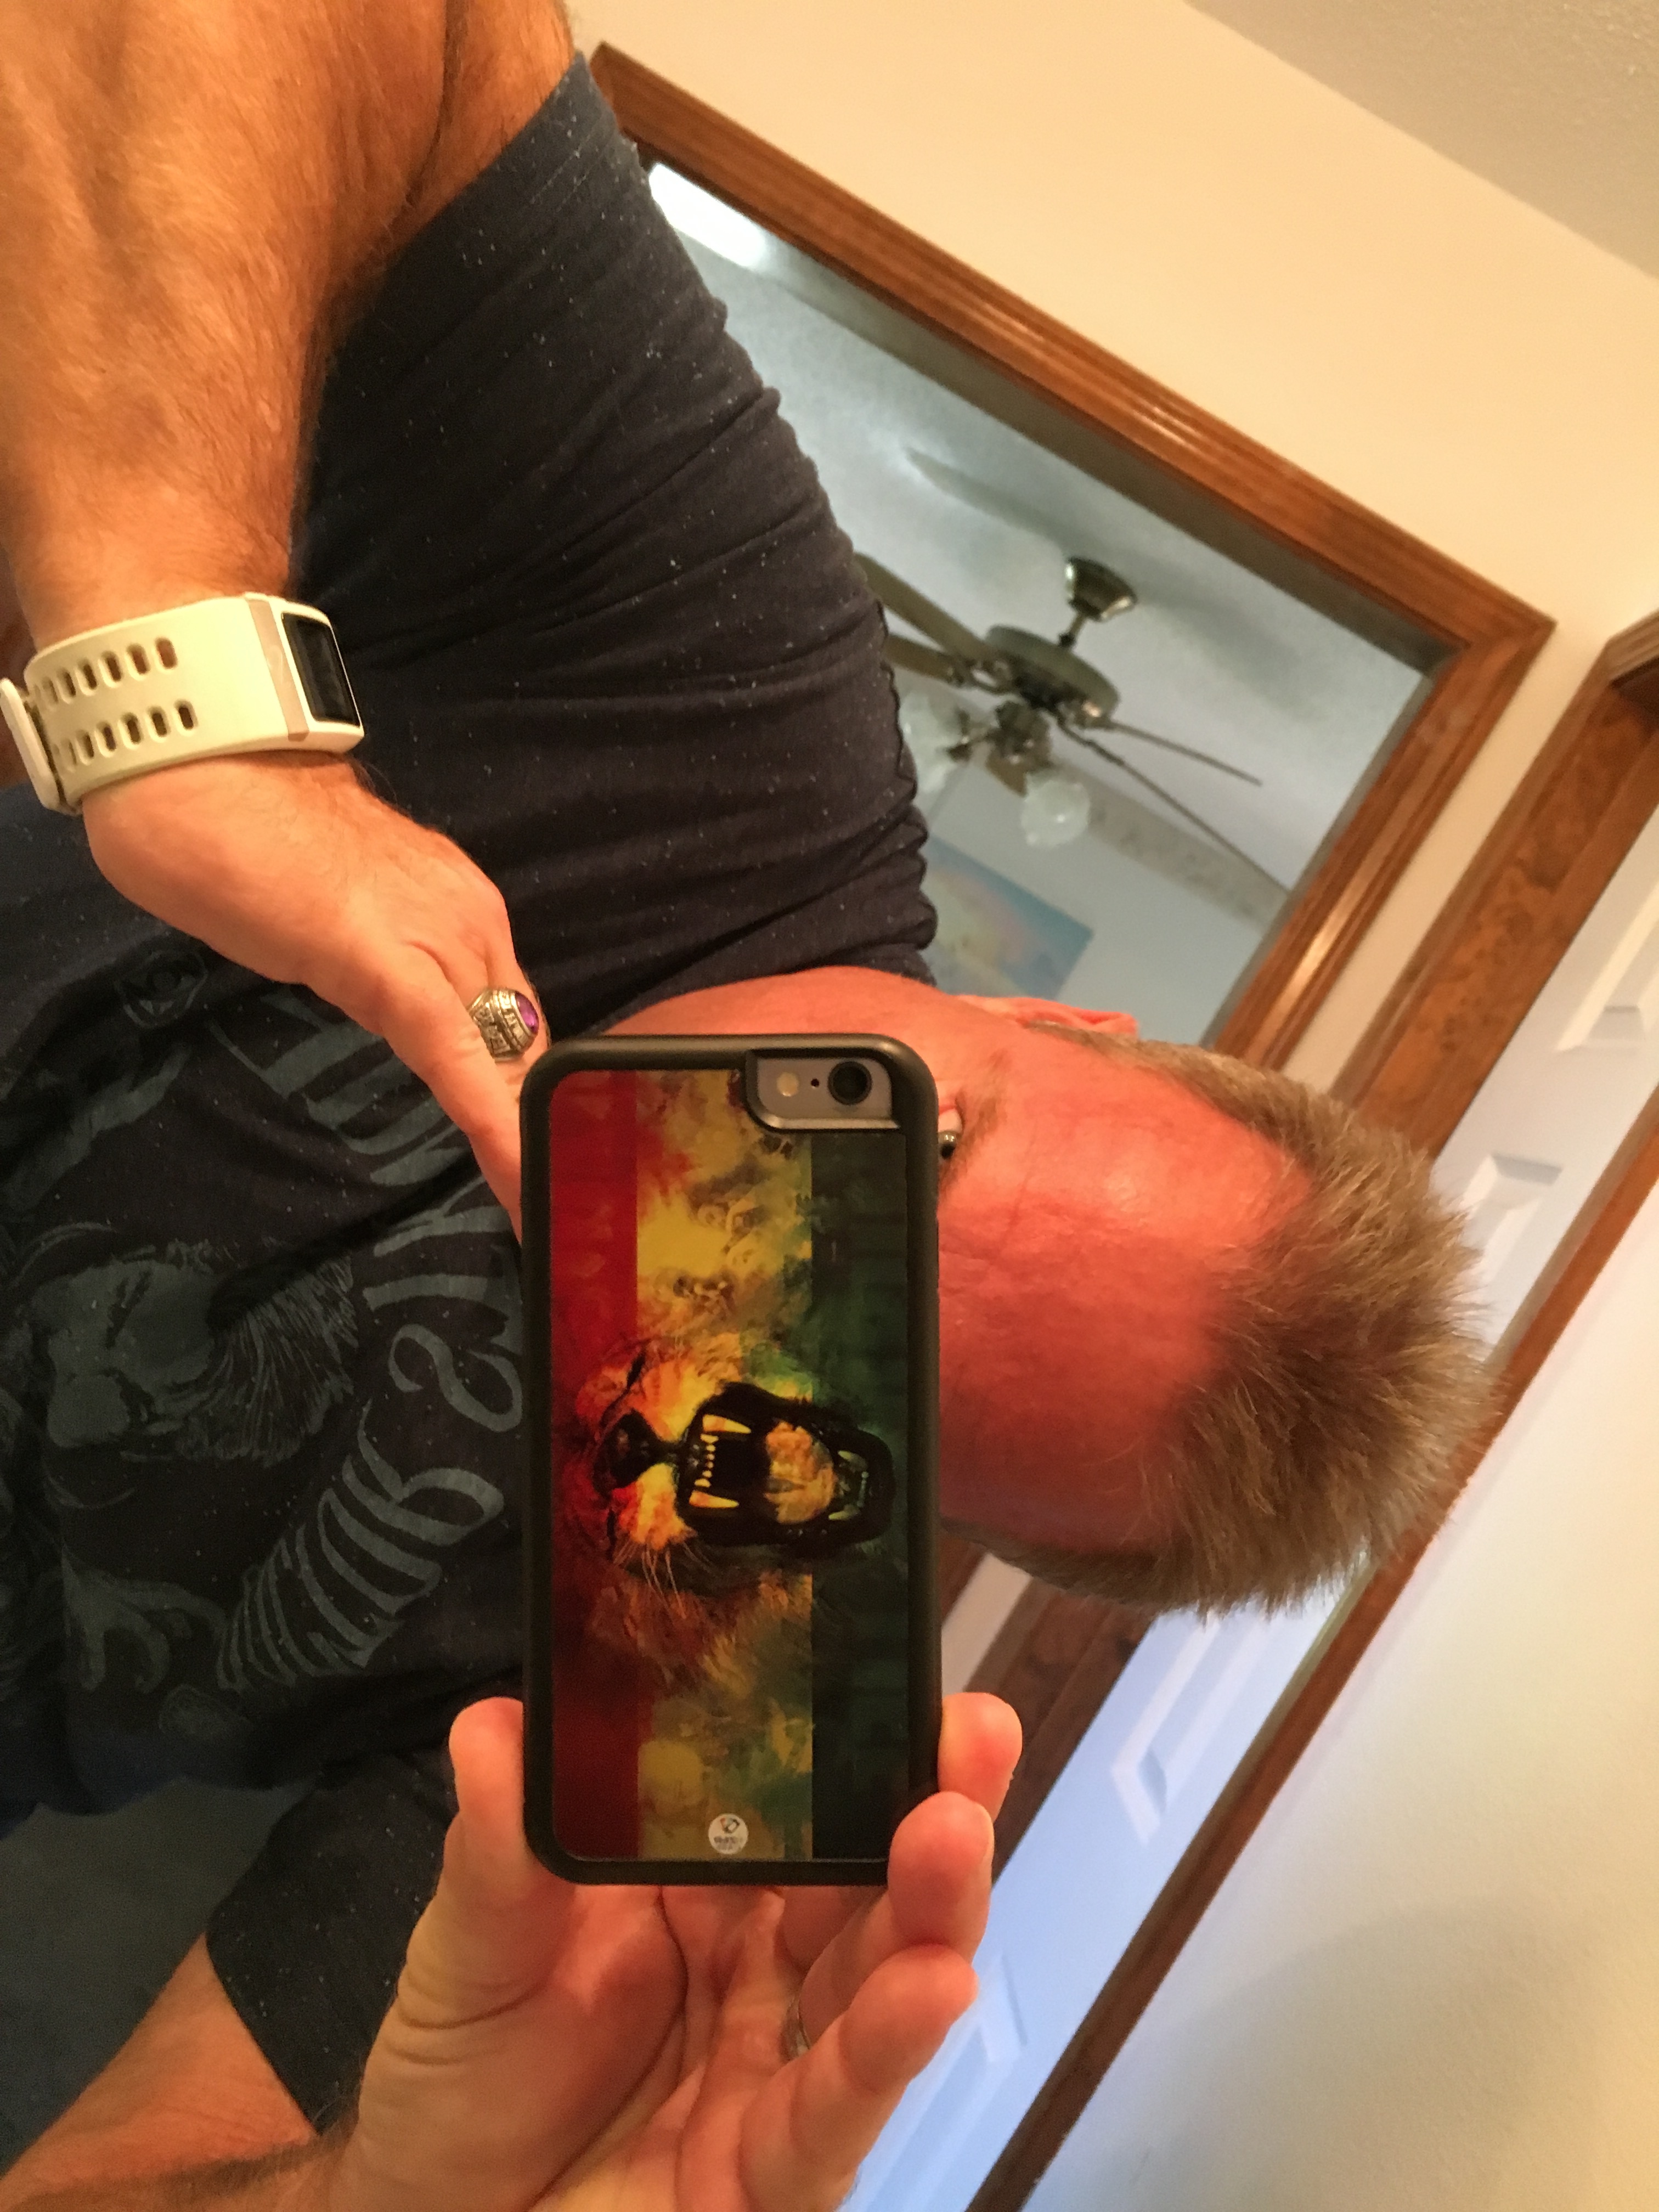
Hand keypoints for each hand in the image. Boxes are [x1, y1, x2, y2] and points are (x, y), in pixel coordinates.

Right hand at [82, 756, 540, 1231]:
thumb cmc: (247, 842)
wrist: (199, 773)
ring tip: (545, 1213)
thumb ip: (386, 963)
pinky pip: (456, 1058)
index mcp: (460, 911)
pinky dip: (490, 1120)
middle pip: (523, 1045)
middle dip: (541, 1129)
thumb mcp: (343, 919)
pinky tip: (511, 1174)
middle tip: (561, 1202)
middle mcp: (470, 923)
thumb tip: (401, 1007)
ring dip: (524, 1142)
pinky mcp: (390, 964)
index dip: (531, 1095)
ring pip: (503, 1058)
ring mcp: (439, 939)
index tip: (549, 1157)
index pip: (514, 1019)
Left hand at [332, 1694, 1021, 2211]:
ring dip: (929, 1914)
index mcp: (707, 1889)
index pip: (805, 1803)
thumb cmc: (462, 2073)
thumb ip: (497, 1852)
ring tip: (953, 1841)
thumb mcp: (469, 1949)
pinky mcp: (770, 2174)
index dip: (862, 1741)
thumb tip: (495, 1727)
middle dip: (932, 1809)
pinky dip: (884, 2052)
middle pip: (872, 1884)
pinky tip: (931, 1989)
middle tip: (973, 1734)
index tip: (906, 1673)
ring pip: (878, 1986)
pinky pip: (835, 2113)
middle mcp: (764, 1968)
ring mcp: (777, 2069)